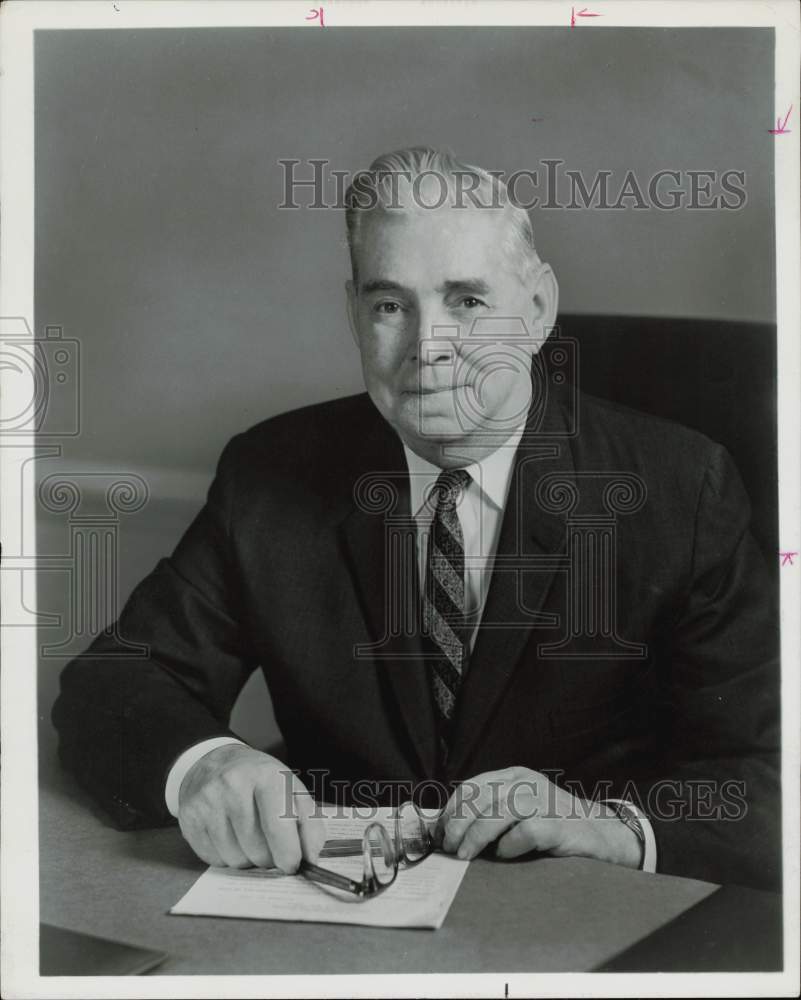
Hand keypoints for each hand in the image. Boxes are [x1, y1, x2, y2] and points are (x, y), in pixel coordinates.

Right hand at [177, 744, 326, 871]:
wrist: (214, 762)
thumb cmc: (259, 781)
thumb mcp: (291, 789)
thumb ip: (309, 822)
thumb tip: (312, 856)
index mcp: (266, 775)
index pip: (279, 825)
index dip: (289, 853)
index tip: (293, 864)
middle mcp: (233, 785)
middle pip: (258, 849)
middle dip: (269, 858)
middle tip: (271, 846)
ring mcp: (208, 801)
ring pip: (236, 859)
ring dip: (248, 859)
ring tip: (249, 837)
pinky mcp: (189, 818)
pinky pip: (214, 860)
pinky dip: (226, 857)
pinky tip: (229, 836)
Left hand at [437, 766, 641, 868]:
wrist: (602, 834)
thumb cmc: (554, 825)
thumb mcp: (521, 808)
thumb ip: (491, 811)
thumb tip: (450, 830)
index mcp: (514, 776)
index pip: (472, 787)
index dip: (451, 810)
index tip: (439, 832)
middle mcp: (527, 783)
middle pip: (480, 798)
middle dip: (457, 823)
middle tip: (448, 846)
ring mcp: (543, 801)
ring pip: (497, 812)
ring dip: (475, 836)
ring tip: (465, 854)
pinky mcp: (556, 824)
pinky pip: (524, 832)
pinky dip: (508, 845)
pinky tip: (504, 854)